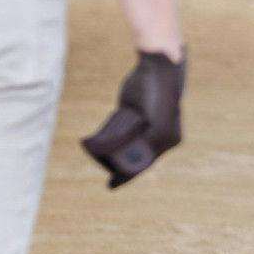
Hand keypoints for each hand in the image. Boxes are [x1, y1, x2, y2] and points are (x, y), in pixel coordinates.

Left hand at [81, 49, 185, 188]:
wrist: (156, 68)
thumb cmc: (159, 94)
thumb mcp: (158, 121)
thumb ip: (152, 140)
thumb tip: (140, 157)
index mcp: (165, 141)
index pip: (143, 164)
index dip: (126, 176)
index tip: (110, 186)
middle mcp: (155, 135)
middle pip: (130, 153)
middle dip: (111, 158)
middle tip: (93, 155)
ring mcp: (142, 124)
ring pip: (120, 141)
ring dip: (103, 146)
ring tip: (88, 146)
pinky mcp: (130, 111)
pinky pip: (115, 127)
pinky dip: (104, 133)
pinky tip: (92, 138)